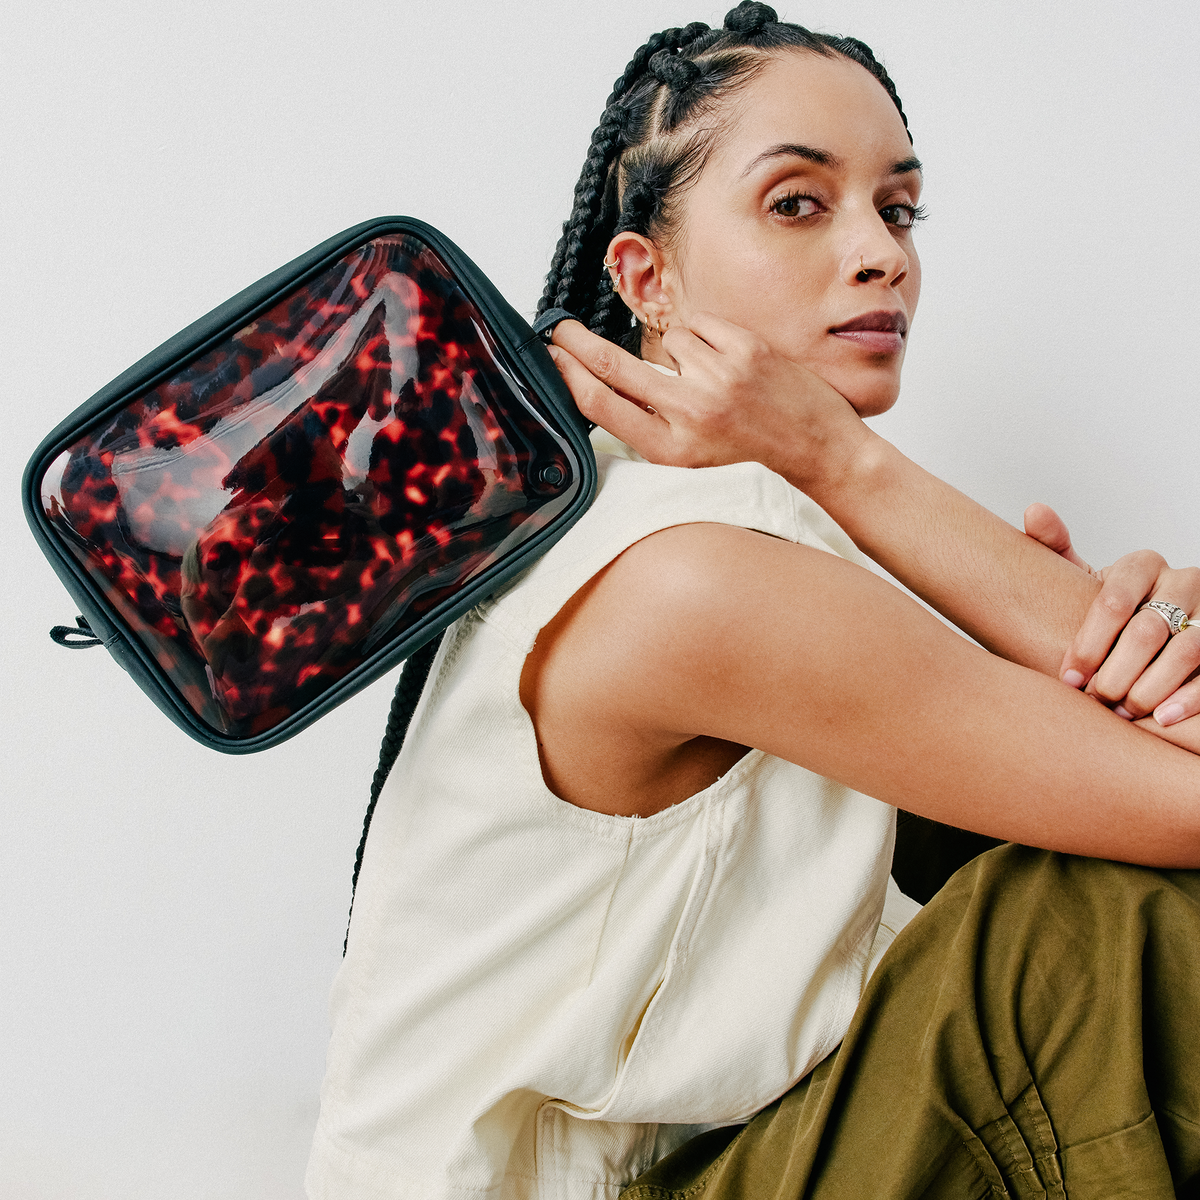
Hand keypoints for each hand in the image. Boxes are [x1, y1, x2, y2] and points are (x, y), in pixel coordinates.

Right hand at [547, 314, 870, 493]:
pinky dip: (706, 336)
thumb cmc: (751, 456)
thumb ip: (649, 426)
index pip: (601, 406)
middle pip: (613, 366)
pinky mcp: (744, 349)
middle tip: (558, 330)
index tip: (552, 358)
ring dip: (680, 352)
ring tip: (710, 378)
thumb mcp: (690, 459)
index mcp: (669, 449)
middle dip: (577, 343)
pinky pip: (698, 325)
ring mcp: (717, 378)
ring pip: (666, 341)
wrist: (819, 450)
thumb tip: (602, 386)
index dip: (568, 377)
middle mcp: (689, 415)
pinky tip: (727, 361)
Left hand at [1024, 502, 1199, 726]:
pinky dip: (1190, 698)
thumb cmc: (1108, 608)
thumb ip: (1056, 549)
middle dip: (1116, 670)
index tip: (1068, 677)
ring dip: (1151, 687)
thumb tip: (1033, 510)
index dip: (1088, 642)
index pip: (1114, 599)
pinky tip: (1163, 718)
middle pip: (1149, 629)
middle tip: (1094, 699)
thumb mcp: (1080, 577)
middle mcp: (1184, 582)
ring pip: (1188, 650)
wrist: (1150, 626)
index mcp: (1143, 564)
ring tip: (1124, 711)